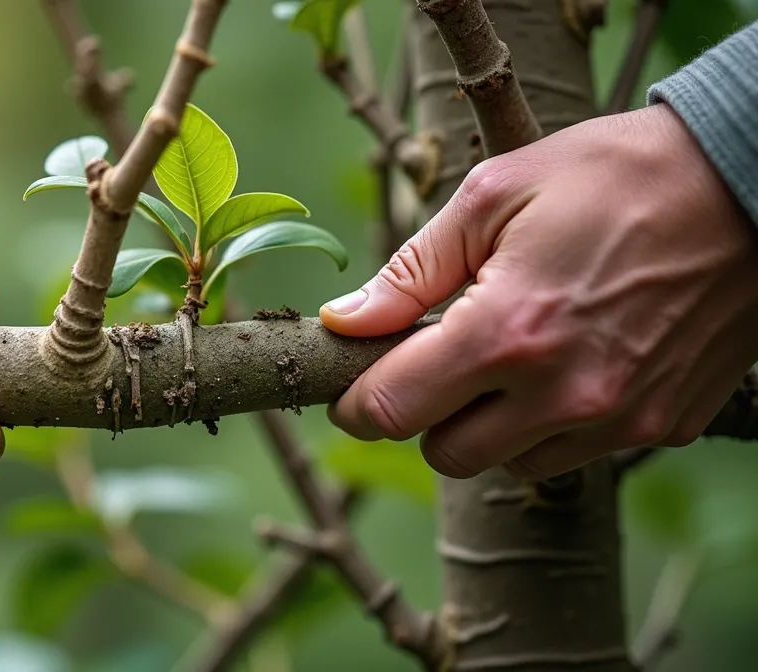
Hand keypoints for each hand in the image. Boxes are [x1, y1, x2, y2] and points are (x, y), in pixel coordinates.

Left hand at [320, 103, 757, 479]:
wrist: (750, 181)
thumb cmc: (615, 174)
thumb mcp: (495, 194)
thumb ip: (411, 270)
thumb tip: (346, 321)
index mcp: (507, 332)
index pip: (393, 411)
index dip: (357, 403)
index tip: (353, 384)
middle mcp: (564, 394)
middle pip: (446, 454)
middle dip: (427, 412)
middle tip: (444, 354)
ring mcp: (620, 419)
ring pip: (511, 464)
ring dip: (493, 424)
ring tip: (516, 350)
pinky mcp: (665, 425)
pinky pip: (579, 453)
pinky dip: (555, 424)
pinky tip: (572, 359)